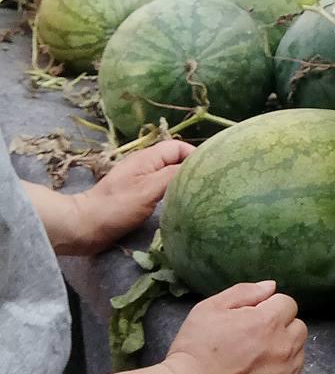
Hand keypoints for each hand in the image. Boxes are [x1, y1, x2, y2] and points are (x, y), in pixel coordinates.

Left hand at [51, 140, 193, 255]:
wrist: (83, 226)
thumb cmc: (117, 206)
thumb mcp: (150, 189)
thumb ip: (174, 175)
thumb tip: (199, 168)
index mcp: (147, 157)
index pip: (179, 147)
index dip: (196, 156)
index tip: (210, 173)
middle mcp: (144, 165)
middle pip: (174, 160)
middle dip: (190, 170)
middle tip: (206, 187)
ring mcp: (138, 180)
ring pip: (167, 175)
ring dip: (181, 183)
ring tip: (195, 196)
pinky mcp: (135, 196)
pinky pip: (159, 189)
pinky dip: (170, 194)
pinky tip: (176, 205)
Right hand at [159, 283, 306, 373]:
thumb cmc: (193, 351)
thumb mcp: (209, 309)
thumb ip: (244, 292)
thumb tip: (271, 286)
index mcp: (268, 322)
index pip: (287, 303)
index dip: (268, 307)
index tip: (252, 317)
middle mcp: (283, 348)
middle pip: (298, 327)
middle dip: (281, 327)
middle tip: (255, 336)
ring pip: (298, 353)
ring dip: (283, 350)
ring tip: (254, 358)